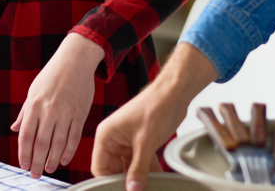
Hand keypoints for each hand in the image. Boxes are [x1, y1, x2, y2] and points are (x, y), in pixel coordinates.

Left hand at [12, 33, 103, 177]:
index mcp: (34, 104)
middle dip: (37, 162)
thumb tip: (15, 129)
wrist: (76, 60)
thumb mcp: (33, 90)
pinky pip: (73, 137)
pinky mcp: (80, 113)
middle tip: (35, 174)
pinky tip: (63, 159)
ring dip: (52, 160)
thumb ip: (25, 112)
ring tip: (49, 169)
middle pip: (41, 143)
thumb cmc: (53, 74)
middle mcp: (49, 110)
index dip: (24, 153)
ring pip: (58, 143)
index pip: (26, 135)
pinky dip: (68, 151)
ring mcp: (65, 113)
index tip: (24, 165)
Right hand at [92, 43, 217, 190]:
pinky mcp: (140, 141)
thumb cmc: (156, 107)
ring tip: (149, 185)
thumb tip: (132, 189)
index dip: (110, 181)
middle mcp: (114, 138)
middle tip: (138, 190)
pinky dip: (148, 170)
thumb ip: (138, 169)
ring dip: (139, 176)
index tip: (123, 190)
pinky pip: (140, 161)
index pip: (99, 167)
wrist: (174, 93)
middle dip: (126, 180)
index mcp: (106, 135)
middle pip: (114, 169)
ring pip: (128, 167)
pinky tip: (157, 178)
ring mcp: (127, 140)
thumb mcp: (145, 143)